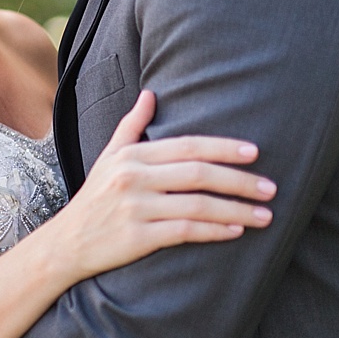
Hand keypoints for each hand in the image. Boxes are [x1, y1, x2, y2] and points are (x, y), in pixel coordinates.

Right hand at [48, 90, 275, 282]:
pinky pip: (185, 231)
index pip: (187, 146)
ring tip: (265, 215)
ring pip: (197, 205)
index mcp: (131, 156)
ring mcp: (135, 208)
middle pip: (198, 174)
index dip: (223, 148)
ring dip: (236, 210)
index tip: (254, 152)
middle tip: (271, 188)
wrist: (67, 243)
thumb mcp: (108, 157)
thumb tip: (151, 94)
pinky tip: (236, 232)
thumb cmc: (94, 198)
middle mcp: (133, 178)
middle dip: (239, 180)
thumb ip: (132, 126)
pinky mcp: (138, 237)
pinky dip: (214, 231)